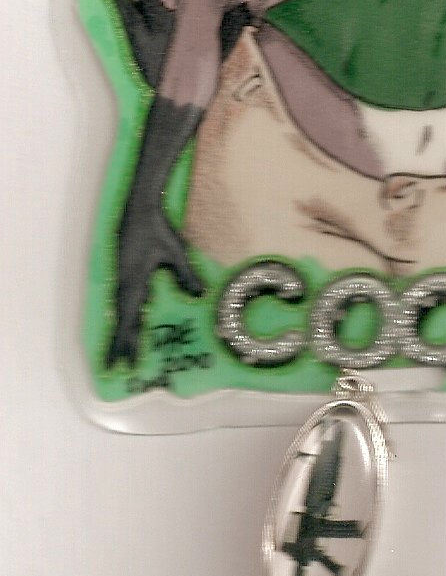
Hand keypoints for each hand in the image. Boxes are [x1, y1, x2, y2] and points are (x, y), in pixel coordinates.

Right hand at [106, 201, 203, 367]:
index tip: (127, 364)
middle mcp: (124, 282)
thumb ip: (186, 275)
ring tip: (117, 352)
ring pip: (119, 310)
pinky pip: (121, 298)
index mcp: (134, 281)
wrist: (139, 207)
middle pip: (121, 320)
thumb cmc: (158, 228)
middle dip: (120, 344)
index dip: (129, 343)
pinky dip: (122, 314)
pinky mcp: (123, 268)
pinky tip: (128, 319)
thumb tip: (199, 296)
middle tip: (116, 369)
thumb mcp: (177, 252)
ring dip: (119, 330)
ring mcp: (121, 275)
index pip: (130, 320)